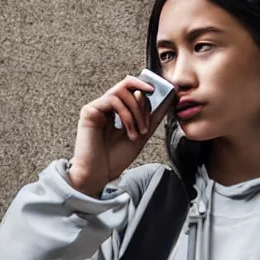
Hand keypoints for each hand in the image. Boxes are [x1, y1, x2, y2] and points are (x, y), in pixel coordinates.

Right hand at [69, 75, 174, 195]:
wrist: (99, 175)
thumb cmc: (115, 158)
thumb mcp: (142, 134)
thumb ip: (153, 116)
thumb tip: (169, 97)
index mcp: (115, 110)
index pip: (132, 90)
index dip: (146, 97)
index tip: (156, 110)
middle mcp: (105, 106)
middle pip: (127, 84)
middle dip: (143, 103)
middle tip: (146, 126)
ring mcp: (97, 107)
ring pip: (122, 91)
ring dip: (136, 112)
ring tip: (137, 133)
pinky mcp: (89, 111)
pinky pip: (113, 100)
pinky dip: (126, 114)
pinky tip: (128, 131)